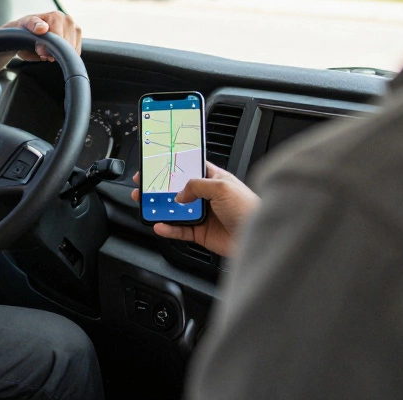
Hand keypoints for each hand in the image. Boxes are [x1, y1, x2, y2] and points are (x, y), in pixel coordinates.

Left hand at [1, 12, 81, 61]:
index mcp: (56, 16)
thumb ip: (32, 26)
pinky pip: (77, 51)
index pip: (59, 38)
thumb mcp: (24, 26)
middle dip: (56, 52)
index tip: (41, 52)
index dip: (50, 48)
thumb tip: (42, 28)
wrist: (28, 34)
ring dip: (61, 54)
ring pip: (73, 49)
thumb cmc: (26, 31)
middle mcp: (68, 19)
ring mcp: (74, 27)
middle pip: (68, 45)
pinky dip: (66, 55)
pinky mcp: (77, 36)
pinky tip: (57, 51)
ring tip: (49, 51)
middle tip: (43, 53)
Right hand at [131, 162, 260, 257]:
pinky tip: (160, 225)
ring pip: (176, 210)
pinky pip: (180, 230)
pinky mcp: (201, 233)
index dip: (173, 166)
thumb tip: (180, 194)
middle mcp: (208, 196)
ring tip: (146, 205)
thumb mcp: (222, 187)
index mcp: (215, 179)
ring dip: (160, 208)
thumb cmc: (249, 208)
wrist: (259, 237)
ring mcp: (203, 215)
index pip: (190, 168)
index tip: (156, 164)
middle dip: (160, 188)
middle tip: (144, 186)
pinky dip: (168, 228)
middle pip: (178, 190)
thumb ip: (197, 186)